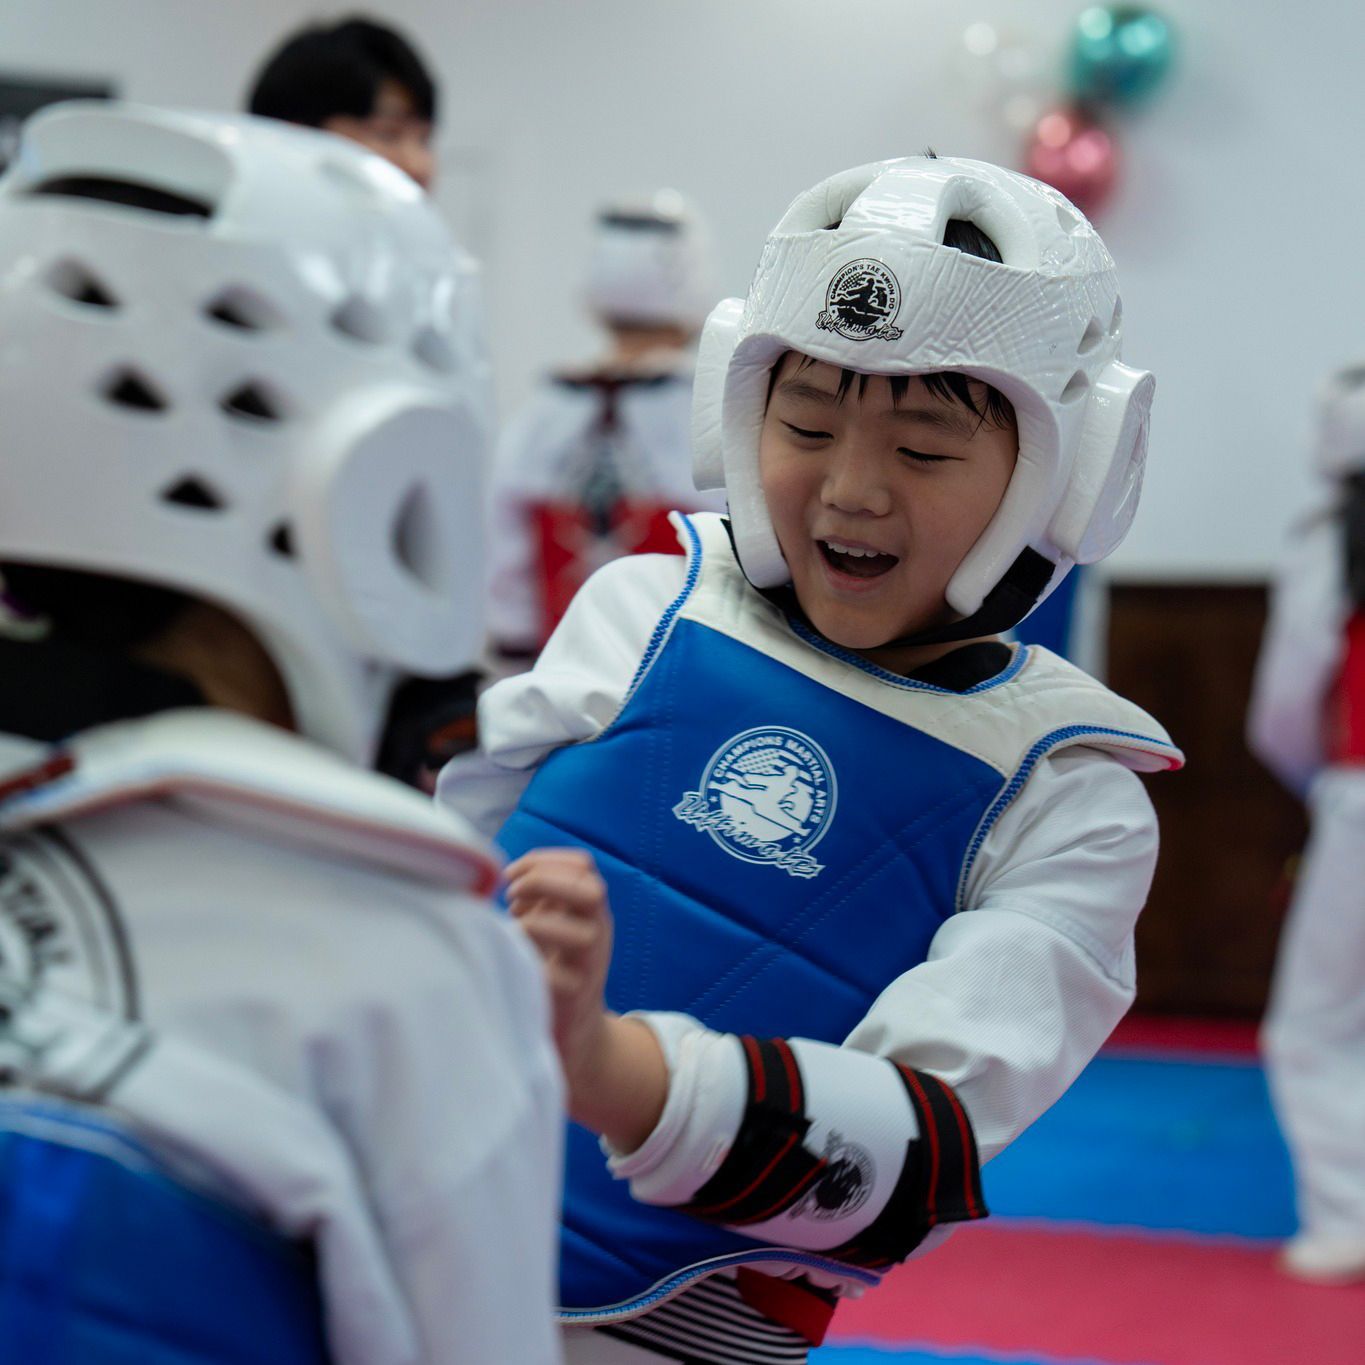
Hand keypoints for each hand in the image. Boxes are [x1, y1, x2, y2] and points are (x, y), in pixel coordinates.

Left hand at [505, 847, 612, 1087]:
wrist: (575, 1033)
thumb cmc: (552, 968)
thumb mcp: (549, 923)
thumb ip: (535, 897)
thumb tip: (502, 873)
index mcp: (589, 909)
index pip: (582, 864)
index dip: (543, 860)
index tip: (509, 874)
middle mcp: (598, 931)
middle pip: (591, 889)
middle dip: (545, 882)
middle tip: (512, 895)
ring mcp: (590, 965)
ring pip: (583, 934)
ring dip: (538, 924)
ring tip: (514, 930)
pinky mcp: (575, 999)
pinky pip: (560, 978)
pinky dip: (532, 965)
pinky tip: (516, 962)